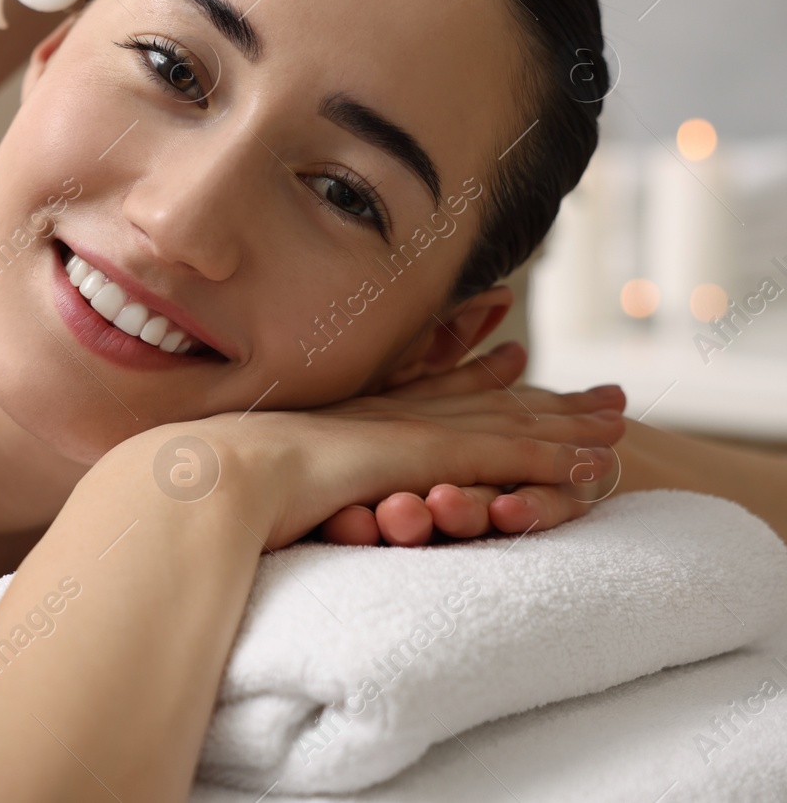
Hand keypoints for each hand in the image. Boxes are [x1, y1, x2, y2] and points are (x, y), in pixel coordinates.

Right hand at [189, 370, 625, 550]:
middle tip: (599, 389)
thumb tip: (238, 474)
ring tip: (620, 421)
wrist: (218, 475)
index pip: (430, 390)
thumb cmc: (215, 479)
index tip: (512, 355)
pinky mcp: (428, 457)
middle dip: (545, 396)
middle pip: (486, 401)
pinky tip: (595, 466)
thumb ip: (266, 463)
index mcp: (355, 415)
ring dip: (567, 425)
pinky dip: (553, 460)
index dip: (474, 373)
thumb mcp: (251, 464)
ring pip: (509, 426)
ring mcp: (411, 432)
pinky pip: (506, 458)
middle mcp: (391, 414)